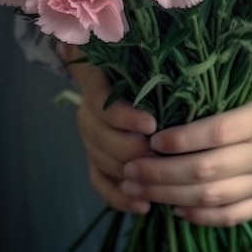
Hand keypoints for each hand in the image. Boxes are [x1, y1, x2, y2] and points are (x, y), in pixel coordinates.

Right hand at [60, 44, 156, 213]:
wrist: (121, 78)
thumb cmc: (143, 67)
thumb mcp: (144, 58)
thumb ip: (149, 53)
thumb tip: (163, 45)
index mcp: (97, 87)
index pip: (102, 104)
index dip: (124, 117)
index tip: (152, 125)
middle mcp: (88, 114)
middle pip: (100, 138)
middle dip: (131, 149)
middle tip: (160, 155)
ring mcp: (89, 139)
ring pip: (100, 162)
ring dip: (129, 174)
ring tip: (158, 180)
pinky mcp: (94, 161)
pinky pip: (99, 183)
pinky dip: (119, 197)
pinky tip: (144, 206)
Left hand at [120, 74, 251, 226]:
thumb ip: (227, 82)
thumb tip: (174, 81)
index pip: (217, 132)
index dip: (181, 139)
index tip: (152, 139)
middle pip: (207, 170)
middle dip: (161, 172)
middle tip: (129, 168)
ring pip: (213, 196)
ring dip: (169, 196)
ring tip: (138, 189)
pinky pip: (231, 216)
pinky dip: (200, 216)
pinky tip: (174, 208)